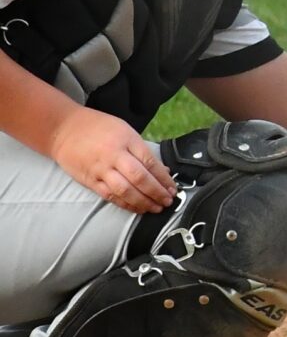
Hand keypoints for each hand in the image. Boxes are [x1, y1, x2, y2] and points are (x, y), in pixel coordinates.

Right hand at [50, 107, 176, 213]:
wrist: (64, 130)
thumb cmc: (98, 127)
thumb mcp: (125, 130)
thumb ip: (141, 150)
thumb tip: (160, 170)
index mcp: (127, 140)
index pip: (150, 163)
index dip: (164, 179)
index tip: (173, 188)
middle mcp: (114, 156)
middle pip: (140, 179)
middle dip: (157, 192)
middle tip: (168, 201)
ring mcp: (100, 170)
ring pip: (125, 191)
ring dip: (143, 202)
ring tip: (155, 208)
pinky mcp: (89, 181)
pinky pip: (110, 196)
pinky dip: (125, 204)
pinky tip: (136, 208)